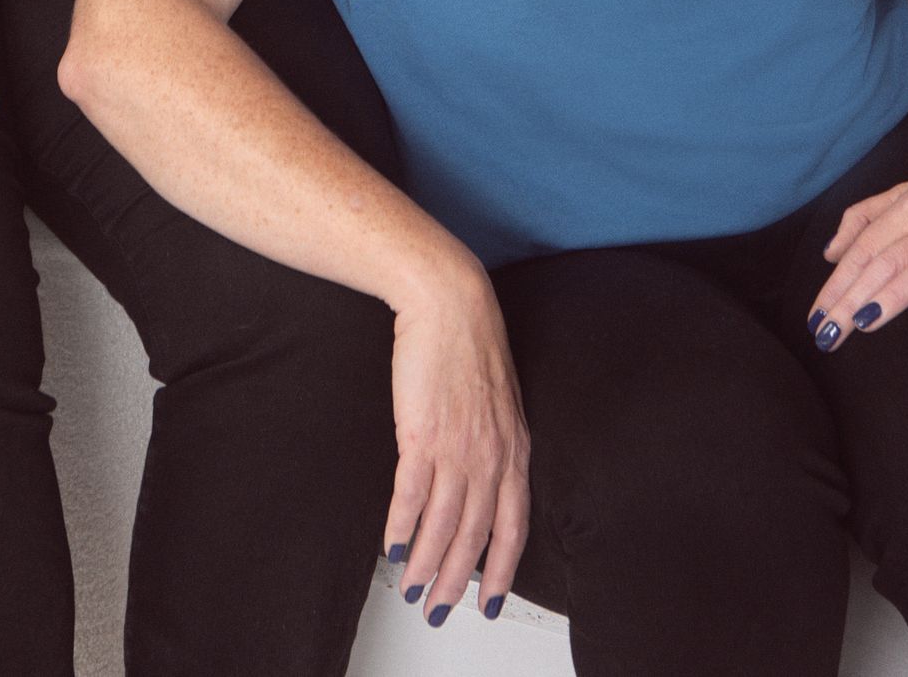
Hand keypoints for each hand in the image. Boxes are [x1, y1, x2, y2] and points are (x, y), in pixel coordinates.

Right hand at [385, 264, 529, 624]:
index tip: (489, 600)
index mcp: (515, 448)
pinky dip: (402, 527)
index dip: (501, 569)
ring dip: (427, 564)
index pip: (514, 525)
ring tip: (412, 587)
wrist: (449, 300)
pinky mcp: (422, 433)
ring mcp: (457, 447)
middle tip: (439, 607)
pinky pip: (411, 495)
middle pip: (476, 535)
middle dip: (458, 580)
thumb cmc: (470, 341)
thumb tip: (484, 477)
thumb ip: (497, 441)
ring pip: (444, 525)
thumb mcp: (501, 399)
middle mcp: (491, 455)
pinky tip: (393, 545)